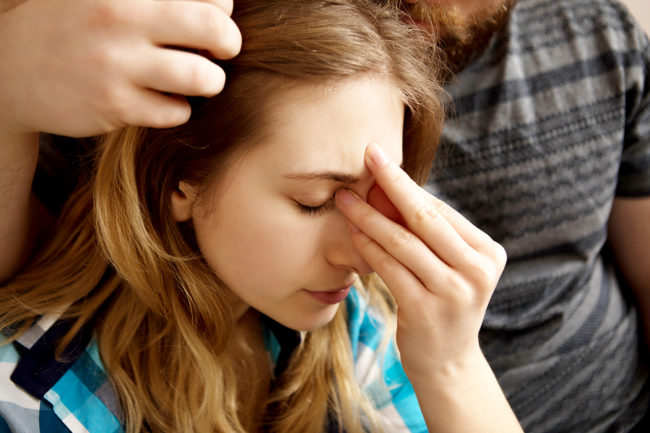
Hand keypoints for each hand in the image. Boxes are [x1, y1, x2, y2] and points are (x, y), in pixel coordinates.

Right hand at [0, 0, 240, 136]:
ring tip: (196, 80)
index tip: (210, 20)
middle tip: (222, 51)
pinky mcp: (114, 104)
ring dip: (209, 82)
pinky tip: (163, 100)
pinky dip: (179, 108)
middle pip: (215, 30)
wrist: (10, 69)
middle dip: (229, 44)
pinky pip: (176, 111)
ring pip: (203, 78)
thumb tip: (223, 6)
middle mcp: (121, 17)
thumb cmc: (72, 26)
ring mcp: (117, 63)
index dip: (221, 10)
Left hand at [335, 143, 506, 376]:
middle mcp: (477, 271)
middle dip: (393, 182)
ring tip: (346, 198)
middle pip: (426, 218)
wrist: (446, 362)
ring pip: (404, 242)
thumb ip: (429, 234)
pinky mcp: (425, 311)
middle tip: (368, 153)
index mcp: (488, 254)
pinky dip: (368, 246)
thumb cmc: (443, 304)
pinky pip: (390, 268)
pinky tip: (352, 231)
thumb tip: (388, 186)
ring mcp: (454, 293)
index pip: (441, 211)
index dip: (407, 184)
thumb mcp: (448, 268)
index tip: (381, 160)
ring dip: (370, 216)